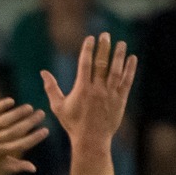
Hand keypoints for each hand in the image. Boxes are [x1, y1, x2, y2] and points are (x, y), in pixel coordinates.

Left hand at [0, 95, 47, 174]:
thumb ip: (15, 165)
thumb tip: (34, 169)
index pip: (20, 144)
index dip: (34, 138)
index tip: (45, 130)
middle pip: (14, 131)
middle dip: (30, 122)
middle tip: (41, 114)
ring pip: (4, 120)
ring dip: (18, 113)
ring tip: (29, 107)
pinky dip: (1, 105)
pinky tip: (11, 101)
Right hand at [41, 34, 136, 150]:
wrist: (91, 139)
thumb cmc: (72, 123)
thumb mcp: (58, 106)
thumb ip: (51, 88)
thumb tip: (43, 73)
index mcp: (82, 89)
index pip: (85, 64)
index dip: (88, 49)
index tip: (90, 38)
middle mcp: (97, 89)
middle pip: (101, 63)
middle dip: (104, 48)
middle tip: (105, 35)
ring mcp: (110, 94)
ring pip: (116, 70)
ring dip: (119, 55)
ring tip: (121, 43)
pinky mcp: (120, 99)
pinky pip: (126, 81)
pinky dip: (130, 69)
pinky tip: (132, 58)